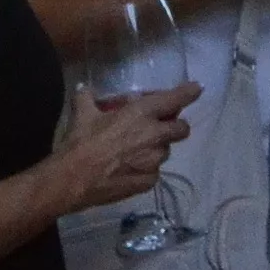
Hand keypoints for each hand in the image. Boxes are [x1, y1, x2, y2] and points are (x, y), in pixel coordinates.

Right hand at [56, 79, 197, 210]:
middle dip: (176, 126)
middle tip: (161, 126)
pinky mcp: (149, 181)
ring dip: (156, 148)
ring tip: (134, 151)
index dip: (188, 93)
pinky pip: (153, 172)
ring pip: (165, 152)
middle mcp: (155, 136)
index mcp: (142, 114)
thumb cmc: (81, 142)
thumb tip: (85, 88)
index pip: (175, 99)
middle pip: (181, 129)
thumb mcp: (82, 113)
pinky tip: (128, 169)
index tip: (196, 89)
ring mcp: (154, 161)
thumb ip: (87, 97)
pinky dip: (145, 168)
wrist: (72, 180)